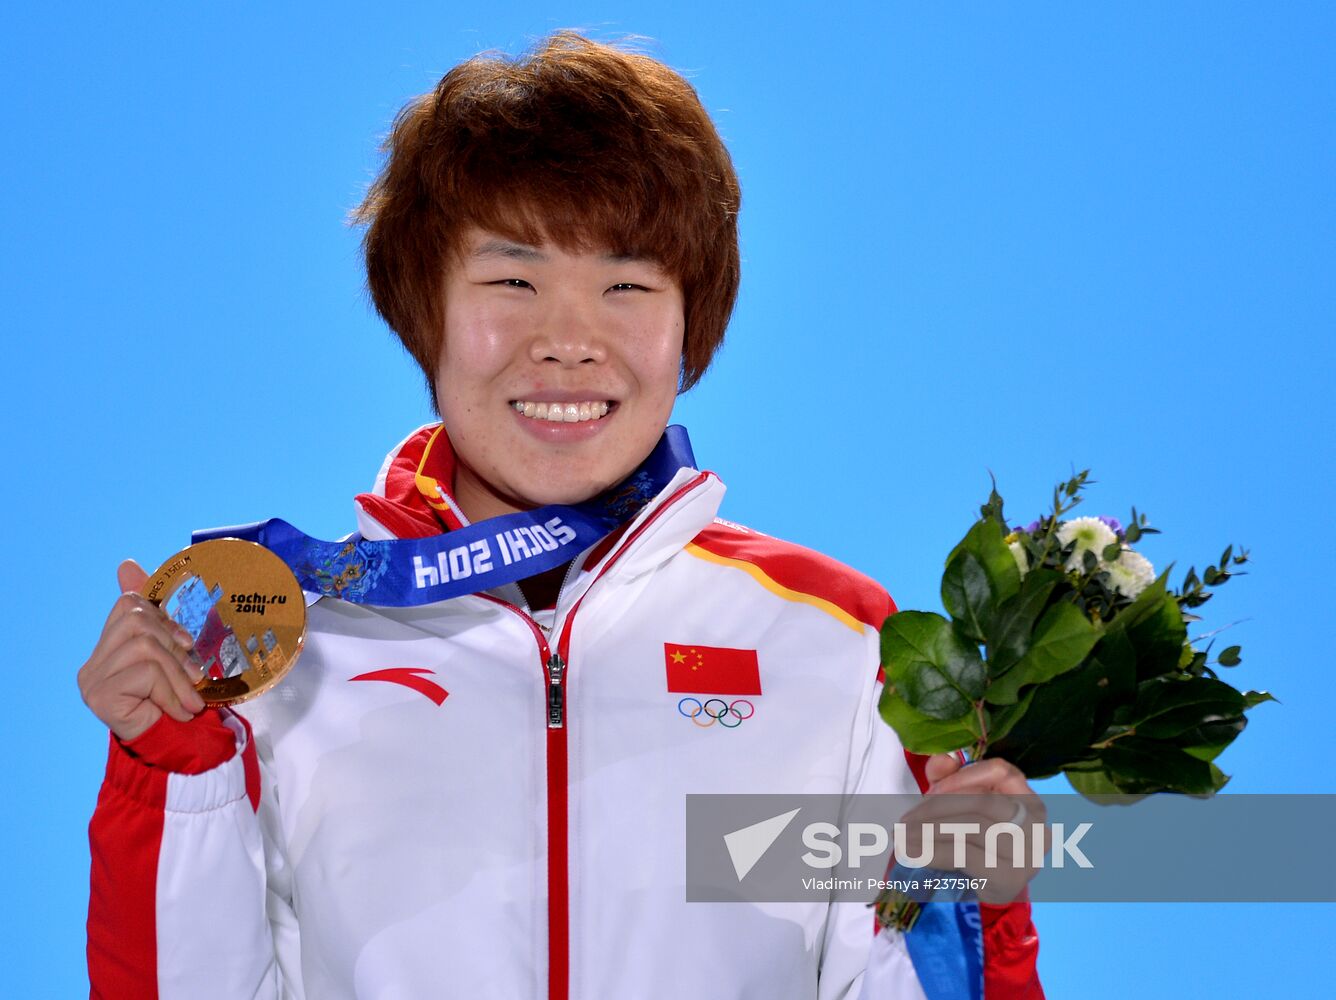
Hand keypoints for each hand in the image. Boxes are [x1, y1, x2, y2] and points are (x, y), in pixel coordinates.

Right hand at [77, 560, 205, 741]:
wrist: (175, 750)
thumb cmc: (178, 702)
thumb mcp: (175, 655)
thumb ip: (157, 618)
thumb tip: (126, 564)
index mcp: (109, 648)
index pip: (129, 605)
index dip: (162, 615)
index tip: (186, 640)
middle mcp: (93, 662)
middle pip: (137, 621)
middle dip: (175, 645)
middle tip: (194, 675)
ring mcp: (92, 679)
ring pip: (145, 646)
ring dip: (178, 673)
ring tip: (191, 698)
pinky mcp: (99, 695)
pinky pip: (145, 672)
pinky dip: (171, 690)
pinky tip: (179, 710)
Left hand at [899, 754, 1047, 903]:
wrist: (984, 894)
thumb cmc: (975, 843)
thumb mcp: (962, 806)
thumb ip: (950, 777)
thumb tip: (942, 758)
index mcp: (1029, 799)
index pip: (1001, 772)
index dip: (964, 776)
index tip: (932, 789)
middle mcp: (1036, 825)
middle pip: (983, 801)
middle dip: (938, 806)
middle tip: (908, 818)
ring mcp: (1027, 853)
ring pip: (972, 828)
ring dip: (929, 829)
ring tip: (902, 836)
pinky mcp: (1010, 878)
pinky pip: (964, 855)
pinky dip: (932, 851)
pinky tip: (911, 852)